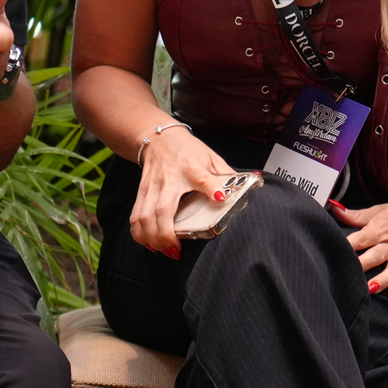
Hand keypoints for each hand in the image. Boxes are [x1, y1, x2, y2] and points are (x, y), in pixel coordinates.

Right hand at [128, 127, 234, 257]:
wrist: (158, 137)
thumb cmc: (187, 149)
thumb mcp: (211, 157)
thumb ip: (227, 174)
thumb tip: (252, 184)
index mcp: (192, 168)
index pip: (203, 178)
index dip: (212, 188)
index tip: (220, 198)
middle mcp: (170, 179)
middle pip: (161, 210)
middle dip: (165, 235)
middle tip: (176, 250)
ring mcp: (152, 186)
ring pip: (143, 217)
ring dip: (151, 238)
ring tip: (164, 250)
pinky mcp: (141, 192)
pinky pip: (135, 216)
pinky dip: (139, 233)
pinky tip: (150, 243)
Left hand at [333, 194, 387, 298]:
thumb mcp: (379, 211)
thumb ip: (355, 216)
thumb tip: (333, 208)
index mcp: (379, 230)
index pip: (359, 240)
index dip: (346, 246)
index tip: (332, 253)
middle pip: (373, 256)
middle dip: (361, 265)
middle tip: (347, 274)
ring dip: (381, 279)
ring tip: (370, 288)